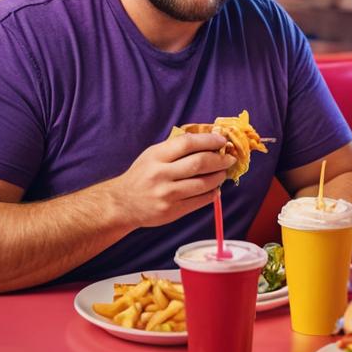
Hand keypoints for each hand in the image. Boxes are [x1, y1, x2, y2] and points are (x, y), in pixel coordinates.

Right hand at [112, 132, 231, 227]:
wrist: (122, 204)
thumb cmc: (142, 175)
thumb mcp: (152, 155)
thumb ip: (176, 148)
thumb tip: (209, 140)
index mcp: (156, 156)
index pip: (187, 143)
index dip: (208, 140)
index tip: (222, 140)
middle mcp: (161, 174)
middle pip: (199, 163)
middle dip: (220, 159)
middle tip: (230, 158)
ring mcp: (166, 194)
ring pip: (202, 184)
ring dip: (219, 177)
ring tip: (223, 173)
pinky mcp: (171, 211)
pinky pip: (199, 201)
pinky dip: (212, 193)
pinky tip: (215, 188)